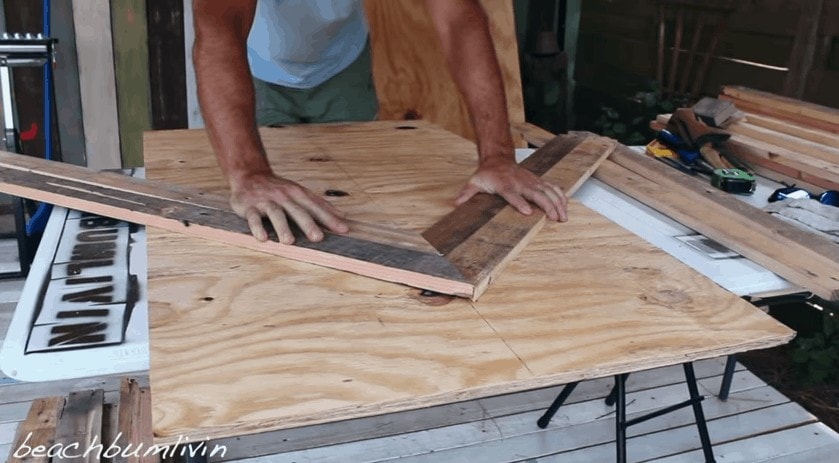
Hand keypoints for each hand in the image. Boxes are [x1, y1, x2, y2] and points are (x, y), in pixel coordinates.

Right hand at [229, 172, 348, 243]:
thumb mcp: (300, 192)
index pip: (316, 207)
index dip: (330, 218)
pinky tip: (262, 238)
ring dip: (283, 228)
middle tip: (318, 238)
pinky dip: (257, 227)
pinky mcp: (249, 206)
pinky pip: (253, 218)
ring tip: (289, 242)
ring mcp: (266, 201)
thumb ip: (319, 204)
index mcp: (298, 193)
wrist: (249, 174)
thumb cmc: (279, 188)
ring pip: (276, 214)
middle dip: (308, 224)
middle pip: (298, 211)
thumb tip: (343, 216)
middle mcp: (284, 196)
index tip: (343, 230)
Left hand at [455, 157, 567, 221]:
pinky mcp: (537, 181)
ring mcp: (531, 181)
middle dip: (547, 206)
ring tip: (563, 217)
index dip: (520, 203)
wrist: (498, 159)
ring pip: (548, 191)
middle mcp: (520, 182)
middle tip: (555, 218)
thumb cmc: (487, 174)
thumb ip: (467, 193)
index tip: (528, 212)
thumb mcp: (474, 182)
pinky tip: (566, 206)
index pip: (513, 195)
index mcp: (505, 185)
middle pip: (536, 194)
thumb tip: (456, 202)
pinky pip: (552, 187)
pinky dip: (560, 196)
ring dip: (557, 203)